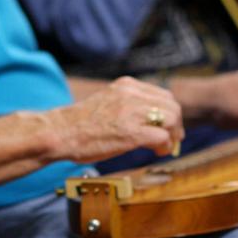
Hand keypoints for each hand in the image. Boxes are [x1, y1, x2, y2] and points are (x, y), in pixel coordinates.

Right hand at [50, 77, 183, 162]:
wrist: (61, 132)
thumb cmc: (81, 123)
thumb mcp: (109, 101)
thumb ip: (129, 104)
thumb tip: (152, 119)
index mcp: (127, 85)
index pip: (163, 94)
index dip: (170, 112)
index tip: (168, 127)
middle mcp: (131, 94)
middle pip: (172, 106)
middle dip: (176, 125)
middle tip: (172, 140)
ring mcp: (132, 112)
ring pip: (171, 119)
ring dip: (172, 136)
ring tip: (163, 147)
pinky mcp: (131, 133)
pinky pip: (162, 137)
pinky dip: (165, 146)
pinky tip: (157, 152)